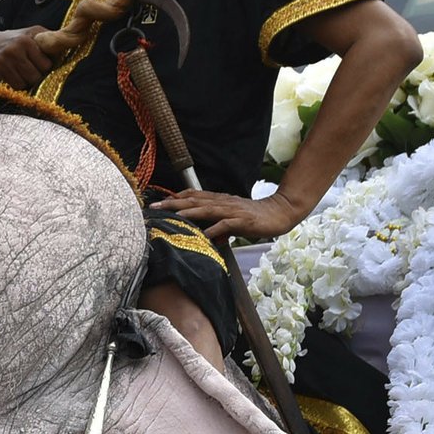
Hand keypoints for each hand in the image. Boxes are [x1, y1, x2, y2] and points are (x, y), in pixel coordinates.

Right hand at [0, 28, 60, 120]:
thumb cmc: (12, 43)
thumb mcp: (30, 35)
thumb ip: (50, 38)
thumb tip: (75, 37)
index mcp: (32, 36)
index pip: (49, 64)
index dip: (43, 68)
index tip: (34, 64)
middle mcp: (20, 44)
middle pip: (39, 75)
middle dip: (33, 77)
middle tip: (23, 70)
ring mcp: (7, 56)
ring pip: (27, 82)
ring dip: (22, 82)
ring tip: (14, 73)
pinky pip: (14, 86)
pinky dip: (11, 86)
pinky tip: (5, 76)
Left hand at [163, 188, 311, 240]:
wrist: (279, 213)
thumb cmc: (254, 217)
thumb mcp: (231, 221)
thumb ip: (218, 227)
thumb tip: (207, 237)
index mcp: (219, 201)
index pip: (194, 196)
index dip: (175, 198)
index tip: (158, 201)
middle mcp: (223, 203)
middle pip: (194, 200)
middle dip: (173, 203)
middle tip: (154, 206)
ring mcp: (232, 211)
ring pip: (206, 209)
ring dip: (188, 212)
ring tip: (172, 216)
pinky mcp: (242, 221)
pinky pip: (225, 225)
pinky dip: (214, 229)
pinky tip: (204, 235)